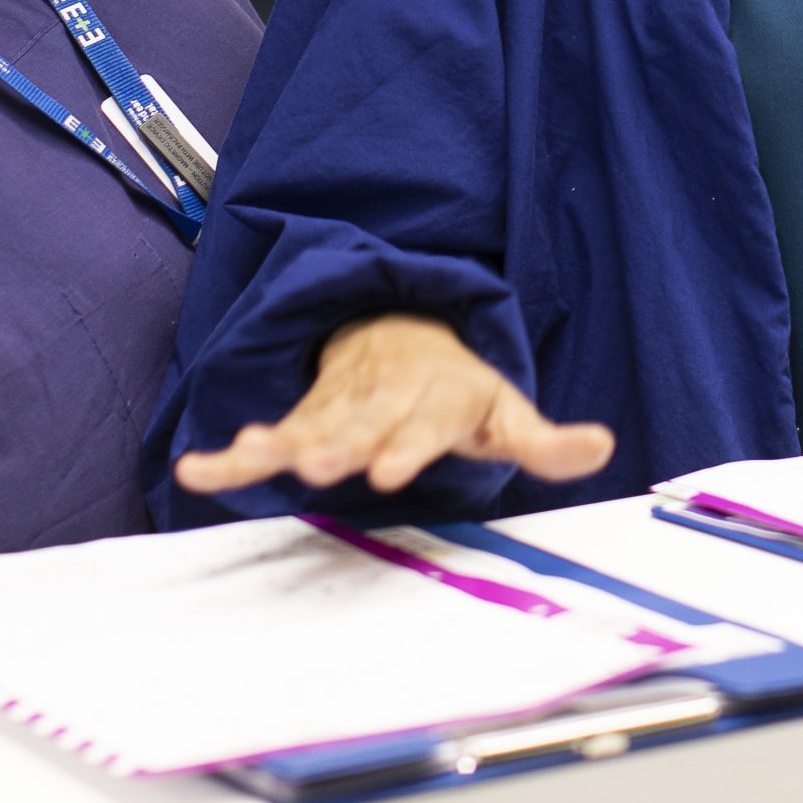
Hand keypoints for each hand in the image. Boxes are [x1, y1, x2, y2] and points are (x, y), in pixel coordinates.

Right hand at [173, 313, 614, 496]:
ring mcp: (339, 408)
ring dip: (277, 444)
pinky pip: (268, 438)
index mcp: (433, 400)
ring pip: (306, 427)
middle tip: (318, 466)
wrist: (402, 332)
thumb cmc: (459, 388)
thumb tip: (602, 445)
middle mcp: (380, 401)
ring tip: (247, 458)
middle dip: (338, 445)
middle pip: (357, 424)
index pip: (422, 424)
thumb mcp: (507, 410)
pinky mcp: (306, 418)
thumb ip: (545, 439)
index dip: (406, 445)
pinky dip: (234, 454)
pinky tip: (200, 468)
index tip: (387, 470)